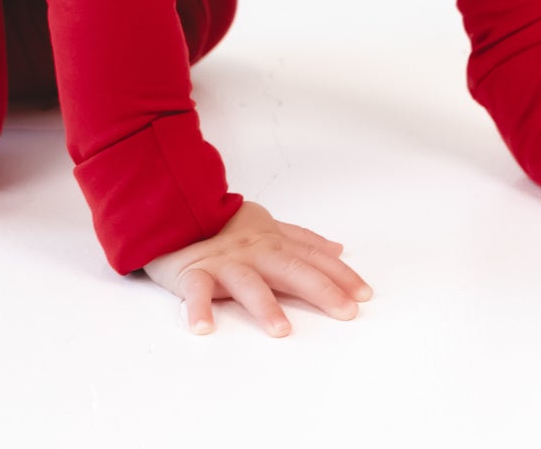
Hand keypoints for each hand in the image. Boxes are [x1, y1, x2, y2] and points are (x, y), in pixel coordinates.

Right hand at [142, 199, 373, 338]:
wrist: (176, 210)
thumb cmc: (224, 226)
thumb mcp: (267, 226)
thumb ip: (302, 239)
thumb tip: (338, 249)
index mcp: (272, 242)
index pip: (313, 258)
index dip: (340, 275)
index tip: (364, 294)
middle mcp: (253, 251)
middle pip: (292, 269)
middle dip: (321, 290)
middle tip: (346, 312)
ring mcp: (224, 262)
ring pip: (248, 283)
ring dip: (264, 306)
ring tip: (282, 331)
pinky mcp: (193, 273)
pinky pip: (196, 291)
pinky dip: (198, 309)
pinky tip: (203, 328)